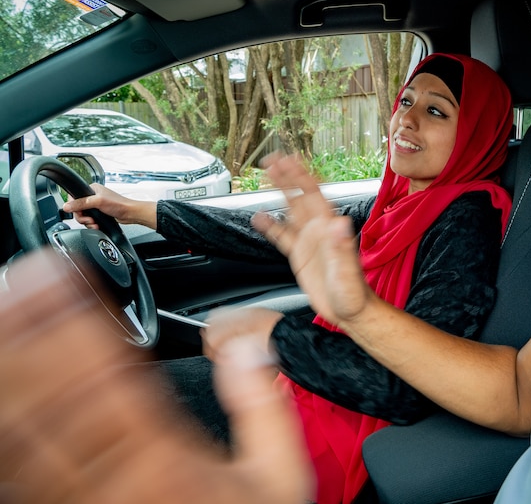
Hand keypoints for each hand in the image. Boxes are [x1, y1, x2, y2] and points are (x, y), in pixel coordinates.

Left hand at [0, 249, 314, 503]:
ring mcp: (82, 500)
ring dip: (12, 369)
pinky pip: (22, 470)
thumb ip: (265, 411)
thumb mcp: (279, 480)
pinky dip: (9, 423)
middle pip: (59, 397)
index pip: (113, 377)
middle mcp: (115, 478)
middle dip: (33, 331)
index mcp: (168, 460)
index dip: (80, 320)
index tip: (61, 274)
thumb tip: (248, 350)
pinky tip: (6, 392)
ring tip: (2, 315)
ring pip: (30, 431)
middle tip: (17, 280)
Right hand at [63, 183, 157, 228]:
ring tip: (94, 223)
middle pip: (77, 209)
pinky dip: (91, 224)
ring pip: (83, 215)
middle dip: (82, 217)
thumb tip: (66, 206)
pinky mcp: (98, 213)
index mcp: (91, 189)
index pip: (74, 197)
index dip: (74, 207)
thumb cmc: (119, 204)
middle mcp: (92, 196)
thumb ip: (81, 203)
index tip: (79, 213)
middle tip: (89, 220)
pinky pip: (89, 219)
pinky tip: (97, 225)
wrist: (130, 214)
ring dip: (87, 222)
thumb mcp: (98, 202)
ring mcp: (95, 205)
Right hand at [252, 153, 374, 325]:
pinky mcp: (301, 255)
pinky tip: (259, 217)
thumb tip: (339, 222)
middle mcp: (319, 230)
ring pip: (291, 210)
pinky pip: (282, 236)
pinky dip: (270, 225)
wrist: (350, 312)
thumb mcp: (347, 272)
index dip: (301, 175)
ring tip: (265, 176)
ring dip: (279, 192)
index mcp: (329, 229)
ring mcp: (309, 242)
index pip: (314, 194)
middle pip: (300, 196)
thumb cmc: (354, 294)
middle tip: (271, 160)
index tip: (288, 160)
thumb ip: (341, 247)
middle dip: (287, 176)